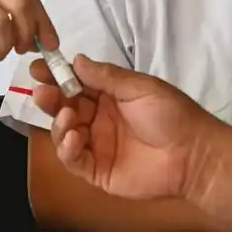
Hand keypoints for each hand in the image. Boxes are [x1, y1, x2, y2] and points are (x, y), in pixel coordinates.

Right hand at [27, 55, 219, 200]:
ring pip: (64, 133)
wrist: (193, 155)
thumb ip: (107, 77)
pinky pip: (73, 160)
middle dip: (51, 99)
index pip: (76, 84)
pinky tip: (72, 138)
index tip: (39, 67)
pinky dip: (66, 149)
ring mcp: (97, 146)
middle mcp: (99, 119)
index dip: (57, 76)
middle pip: (65, 108)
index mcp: (110, 97)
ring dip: (59, 123)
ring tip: (67, 117)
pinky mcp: (97, 171)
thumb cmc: (171, 115)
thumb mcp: (140, 87)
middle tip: (41, 92)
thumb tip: (77, 59)